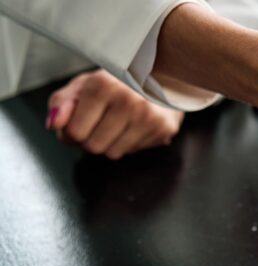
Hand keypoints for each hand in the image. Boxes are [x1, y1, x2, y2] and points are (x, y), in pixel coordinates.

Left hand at [47, 69, 183, 159]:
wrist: (162, 78)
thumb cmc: (116, 83)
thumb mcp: (83, 85)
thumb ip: (61, 103)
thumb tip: (54, 124)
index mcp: (102, 85)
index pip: (75, 131)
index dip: (71, 133)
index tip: (79, 122)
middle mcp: (127, 100)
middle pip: (93, 146)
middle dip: (91, 140)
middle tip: (99, 124)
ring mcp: (148, 115)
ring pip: (112, 153)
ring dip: (109, 144)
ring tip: (117, 124)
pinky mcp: (163, 128)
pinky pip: (132, 152)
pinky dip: (128, 143)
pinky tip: (134, 126)